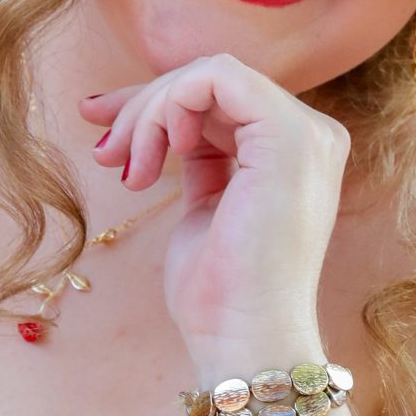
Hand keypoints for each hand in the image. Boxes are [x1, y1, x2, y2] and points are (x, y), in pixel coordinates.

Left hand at [80, 55, 350, 373]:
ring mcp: (306, 133)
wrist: (244, 339)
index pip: (221, 101)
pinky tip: (153, 153)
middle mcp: (311, 136)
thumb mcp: (202, 208)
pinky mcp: (288, 136)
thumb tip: (148, 118)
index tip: (104, 138)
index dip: (155, 107)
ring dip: (149, 114)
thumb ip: (197, 157)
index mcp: (295, 153)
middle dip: (143, 107)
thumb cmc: (219, 294)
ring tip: (125, 169)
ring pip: (208, 76)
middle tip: (104, 153)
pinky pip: (215, 78)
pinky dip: (169, 104)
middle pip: (212, 84)